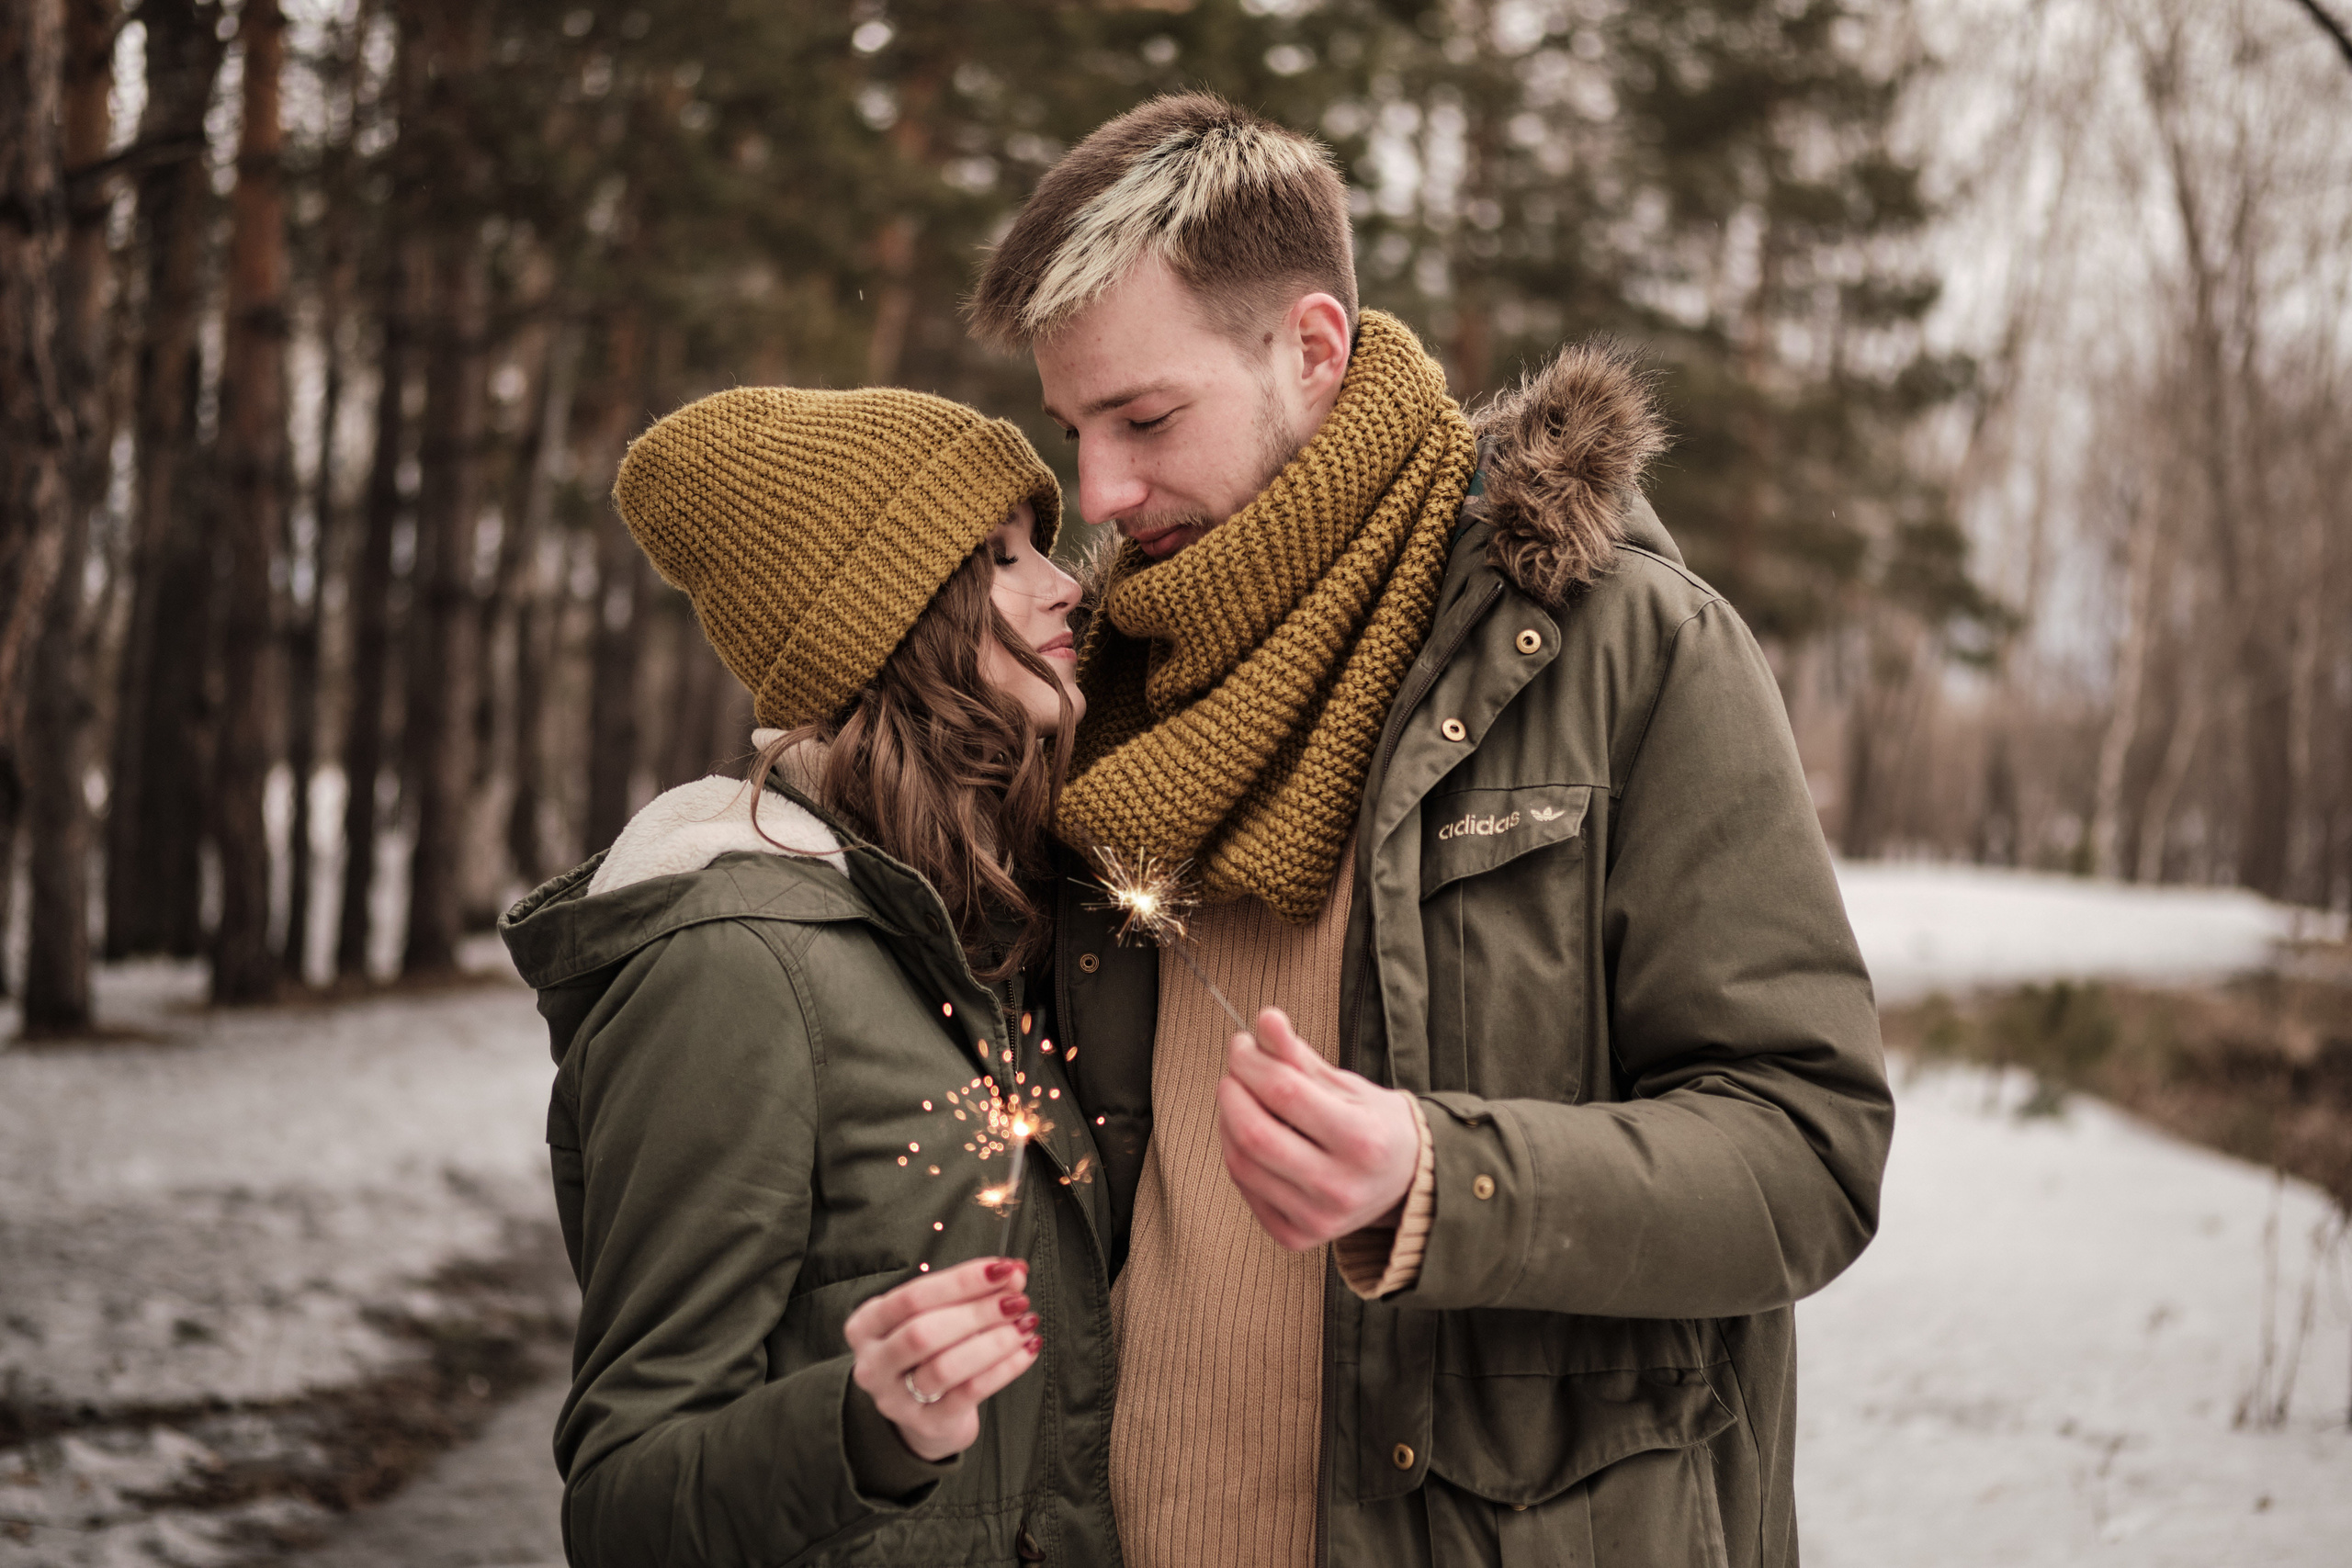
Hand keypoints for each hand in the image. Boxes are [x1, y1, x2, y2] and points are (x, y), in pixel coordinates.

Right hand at [845, 1256, 1040, 1461]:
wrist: (924, 1410)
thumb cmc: (930, 1349)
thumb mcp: (935, 1314)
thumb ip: (968, 1292)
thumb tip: (1014, 1271)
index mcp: (866, 1325)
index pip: (912, 1296)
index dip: (961, 1281)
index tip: (1003, 1268)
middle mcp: (872, 1363)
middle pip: (924, 1332)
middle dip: (978, 1312)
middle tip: (1019, 1300)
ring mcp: (895, 1399)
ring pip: (945, 1367)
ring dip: (994, 1342)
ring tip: (1026, 1324)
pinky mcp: (927, 1423)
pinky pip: (969, 1393)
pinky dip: (1004, 1368)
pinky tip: (1027, 1349)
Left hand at [1216, 1006, 1420, 1250]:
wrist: (1406, 1183)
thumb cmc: (1376, 1126)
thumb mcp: (1347, 1084)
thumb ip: (1300, 1055)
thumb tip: (1265, 1019)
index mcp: (1362, 1141)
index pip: (1285, 1093)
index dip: (1251, 1062)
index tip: (1242, 1044)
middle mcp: (1340, 1187)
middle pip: (1255, 1133)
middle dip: (1232, 1091)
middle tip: (1236, 1071)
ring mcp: (1317, 1219)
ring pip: (1241, 1163)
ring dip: (1228, 1122)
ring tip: (1242, 1099)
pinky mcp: (1296, 1237)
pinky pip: (1245, 1189)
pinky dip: (1237, 1154)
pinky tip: (1250, 1135)